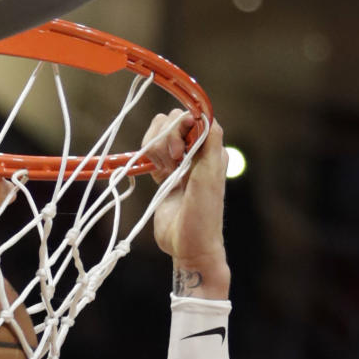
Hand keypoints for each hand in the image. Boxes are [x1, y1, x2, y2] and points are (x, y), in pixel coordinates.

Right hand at [144, 110, 229, 298]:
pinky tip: (157, 174)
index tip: (180, 151)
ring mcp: (177, 162)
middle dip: (167, 138)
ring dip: (156, 147)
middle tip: (174, 163)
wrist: (188, 245)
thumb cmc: (203, 215)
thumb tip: (205, 112)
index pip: (192, 115)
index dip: (181, 126)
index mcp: (211, 148)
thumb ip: (210, 142)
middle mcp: (195, 151)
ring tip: (165, 170)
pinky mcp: (161, 174)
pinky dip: (148, 156)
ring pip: (159, 133)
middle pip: (172, 120)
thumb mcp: (210, 176)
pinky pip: (150, 151)